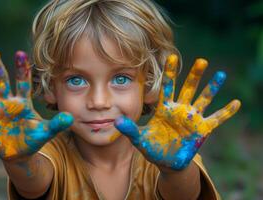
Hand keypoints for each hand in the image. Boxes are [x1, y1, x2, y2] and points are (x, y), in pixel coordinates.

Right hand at [0, 50, 72, 160]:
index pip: (23, 82)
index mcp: (23, 102)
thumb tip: (70, 117)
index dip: (22, 70)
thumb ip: (56, 124)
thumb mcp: (45, 131)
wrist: (19, 153)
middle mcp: (8, 102)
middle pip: (2, 82)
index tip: (21, 53)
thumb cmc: (33, 138)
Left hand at [115, 54, 240, 169]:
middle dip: (194, 75)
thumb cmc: (152, 147)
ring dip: (212, 88)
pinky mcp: (202, 129)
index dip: (169, 73)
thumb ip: (130, 129)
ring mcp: (192, 118)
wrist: (166, 161)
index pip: (166, 87)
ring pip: (204, 99)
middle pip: (188, 89)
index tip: (171, 56)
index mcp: (164, 109)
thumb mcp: (140, 139)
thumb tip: (116, 121)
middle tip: (201, 60)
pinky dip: (226, 112)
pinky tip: (236, 103)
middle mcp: (179, 109)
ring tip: (221, 74)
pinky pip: (216, 119)